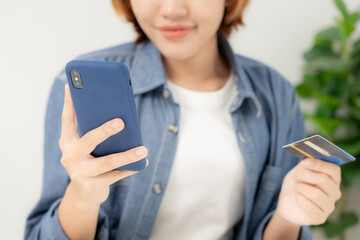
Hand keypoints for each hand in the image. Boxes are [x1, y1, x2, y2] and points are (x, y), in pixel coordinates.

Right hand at [59, 84, 147, 205]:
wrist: (84, 194)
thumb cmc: (89, 162)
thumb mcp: (85, 148)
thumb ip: (93, 132)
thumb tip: (118, 114)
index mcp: (67, 142)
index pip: (67, 120)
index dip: (69, 103)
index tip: (71, 87)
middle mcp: (70, 157)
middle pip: (89, 141)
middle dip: (105, 131)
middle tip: (121, 122)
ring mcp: (80, 172)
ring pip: (108, 162)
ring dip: (127, 155)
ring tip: (143, 149)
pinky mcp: (93, 185)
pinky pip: (116, 175)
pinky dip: (131, 168)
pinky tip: (142, 163)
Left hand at [275, 158, 341, 224]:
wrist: (287, 203)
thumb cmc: (295, 185)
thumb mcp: (297, 172)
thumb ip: (304, 166)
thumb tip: (308, 160)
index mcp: (332, 178)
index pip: (334, 169)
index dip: (320, 164)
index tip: (306, 162)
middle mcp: (335, 192)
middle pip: (324, 180)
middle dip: (305, 175)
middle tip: (297, 175)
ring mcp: (329, 206)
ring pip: (316, 193)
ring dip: (301, 188)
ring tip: (297, 188)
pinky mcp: (321, 218)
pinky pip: (310, 206)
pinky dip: (299, 199)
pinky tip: (297, 197)